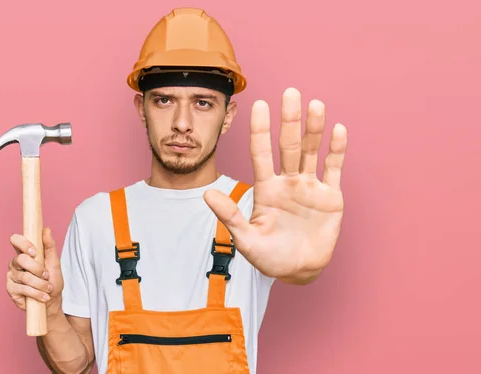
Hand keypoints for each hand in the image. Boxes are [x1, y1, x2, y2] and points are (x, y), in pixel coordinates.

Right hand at [6, 227, 63, 313]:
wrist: (52, 300)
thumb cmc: (52, 280)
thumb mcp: (54, 262)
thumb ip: (49, 246)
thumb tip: (46, 229)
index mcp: (24, 253)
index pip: (15, 240)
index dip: (23, 243)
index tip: (34, 252)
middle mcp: (15, 263)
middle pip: (20, 259)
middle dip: (37, 269)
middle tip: (46, 275)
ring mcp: (11, 276)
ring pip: (24, 276)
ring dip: (40, 284)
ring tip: (48, 288)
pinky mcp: (10, 289)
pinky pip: (23, 289)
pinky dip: (36, 293)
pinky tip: (43, 296)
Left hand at [204, 87, 347, 281]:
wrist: (299, 270)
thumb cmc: (269, 256)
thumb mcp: (245, 238)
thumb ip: (229, 216)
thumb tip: (206, 195)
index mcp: (266, 188)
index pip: (261, 153)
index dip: (259, 130)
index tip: (258, 105)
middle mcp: (287, 181)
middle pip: (288, 145)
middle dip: (289, 120)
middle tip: (290, 92)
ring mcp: (309, 187)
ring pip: (312, 151)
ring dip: (314, 129)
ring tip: (315, 105)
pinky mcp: (330, 196)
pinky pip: (333, 168)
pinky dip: (336, 151)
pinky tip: (338, 130)